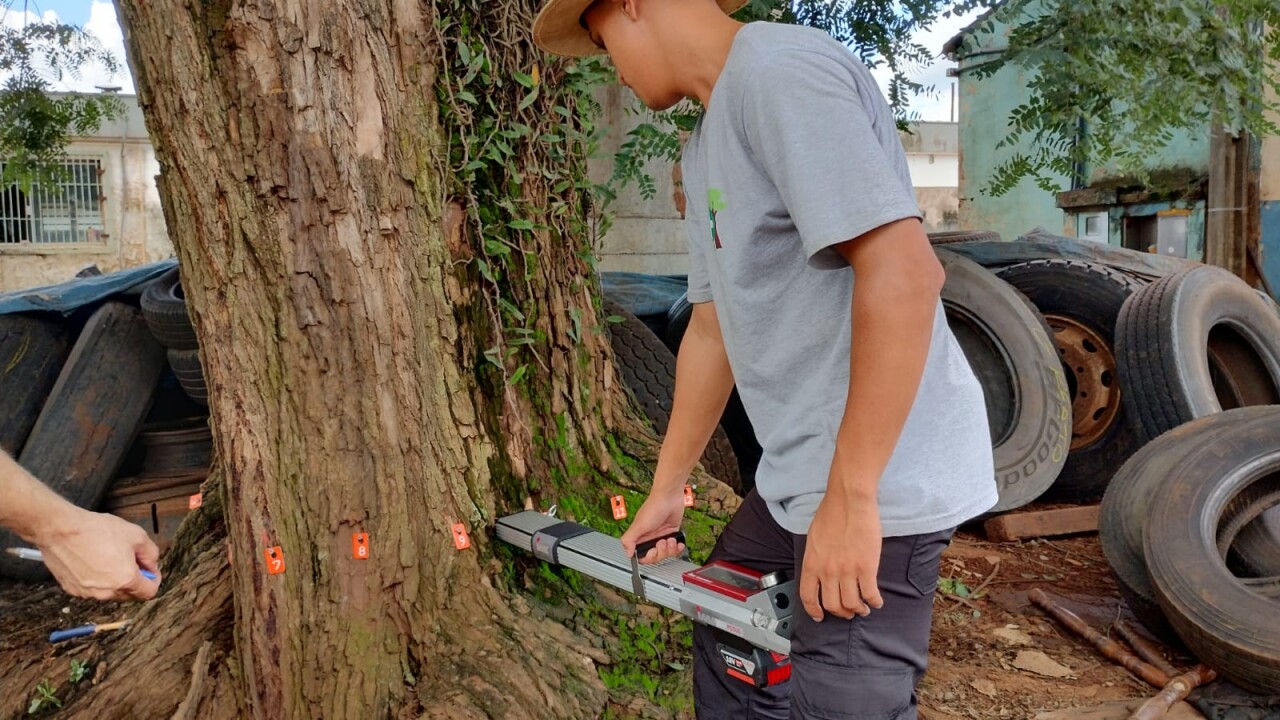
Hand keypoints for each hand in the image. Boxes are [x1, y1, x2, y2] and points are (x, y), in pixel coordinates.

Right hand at [34, 506, 161, 601]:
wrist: (60, 530)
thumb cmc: (97, 530)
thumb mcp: (136, 535)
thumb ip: (151, 554)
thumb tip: (151, 566)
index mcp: (125, 580)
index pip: (149, 593)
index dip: (153, 579)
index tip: (149, 569)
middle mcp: (106, 592)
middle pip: (130, 594)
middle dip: (135, 580)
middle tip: (130, 560)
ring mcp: (88, 593)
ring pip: (111, 593)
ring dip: (115, 581)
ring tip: (109, 558)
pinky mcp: (72, 590)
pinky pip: (93, 590)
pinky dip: (97, 580)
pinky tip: (93, 562)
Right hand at [619, 487, 686, 563]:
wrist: (670, 496)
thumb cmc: (654, 507)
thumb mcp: (639, 525)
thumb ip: (629, 540)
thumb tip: (627, 553)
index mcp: (640, 537)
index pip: (641, 555)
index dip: (648, 558)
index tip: (652, 552)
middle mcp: (650, 537)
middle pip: (655, 557)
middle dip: (660, 553)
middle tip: (662, 543)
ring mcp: (661, 535)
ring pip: (666, 553)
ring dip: (670, 549)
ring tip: (670, 539)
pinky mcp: (671, 533)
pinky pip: (675, 548)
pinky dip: (678, 548)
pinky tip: (678, 542)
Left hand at [800, 492, 882, 620]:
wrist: (849, 501)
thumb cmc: (831, 513)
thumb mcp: (814, 538)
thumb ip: (816, 558)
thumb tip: (820, 571)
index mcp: (812, 563)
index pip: (808, 596)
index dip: (814, 610)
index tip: (820, 616)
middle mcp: (827, 571)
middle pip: (832, 604)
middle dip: (841, 613)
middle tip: (848, 612)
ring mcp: (847, 571)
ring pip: (851, 604)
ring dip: (858, 610)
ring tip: (863, 608)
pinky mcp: (867, 567)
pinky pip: (870, 594)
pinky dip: (874, 601)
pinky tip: (877, 601)